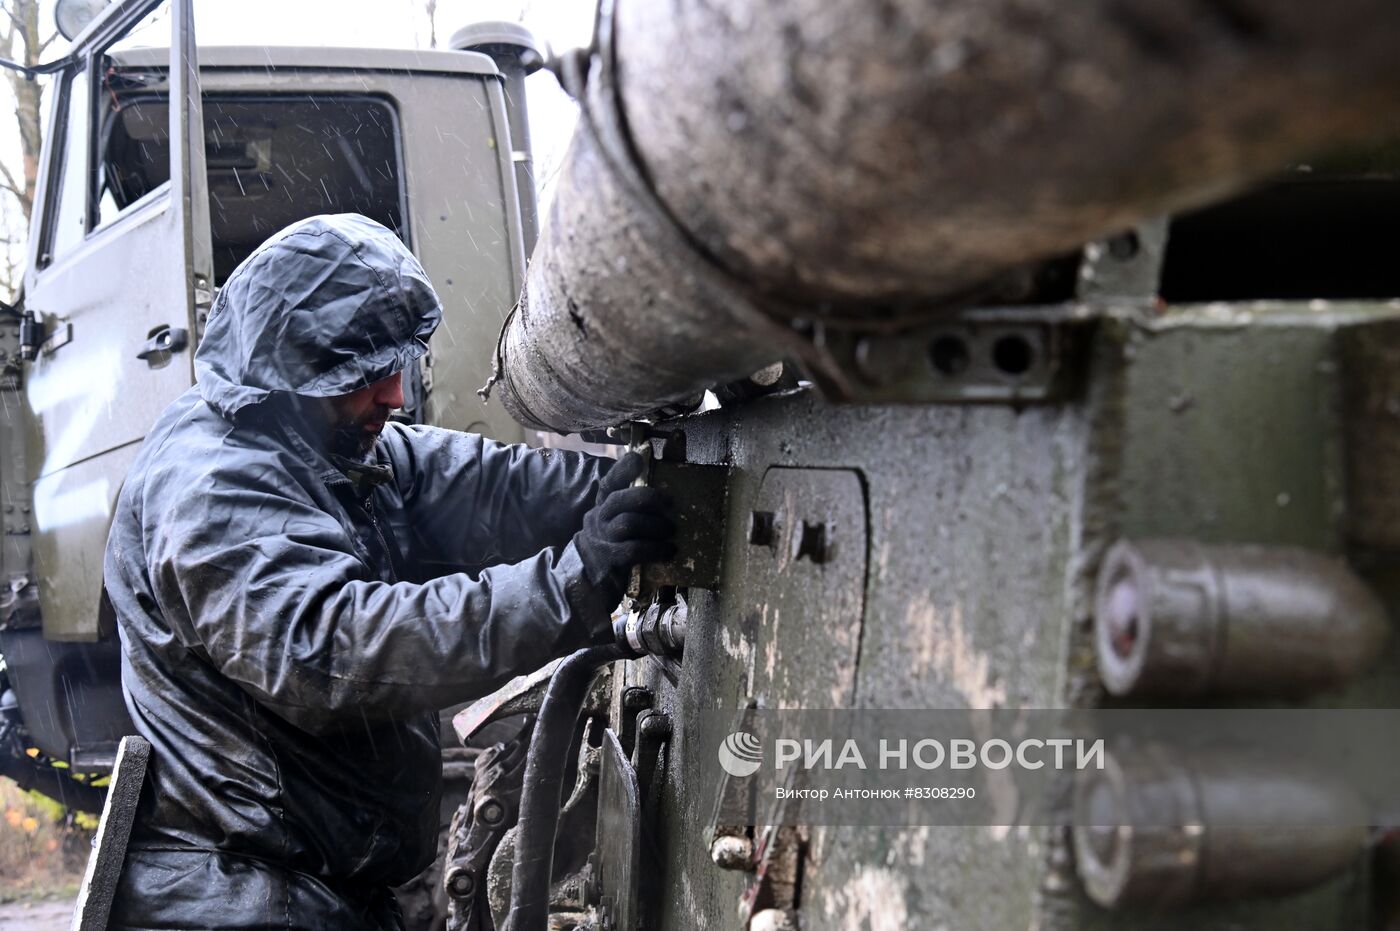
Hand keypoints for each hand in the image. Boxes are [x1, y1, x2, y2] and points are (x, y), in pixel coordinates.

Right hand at [574, 452, 675, 601]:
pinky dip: (656, 549)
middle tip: (670, 503)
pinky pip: (634, 550)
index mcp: (600, 507)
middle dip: (648, 497)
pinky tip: (669, 551)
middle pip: (619, 499)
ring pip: (628, 523)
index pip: (609, 482)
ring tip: (671, 531)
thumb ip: (631, 511)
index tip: (638, 458)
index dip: (623, 469)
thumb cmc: (608, 550)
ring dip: (655, 526)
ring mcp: (601, 541)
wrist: (584, 583)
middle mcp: (597, 520)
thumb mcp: (614, 526)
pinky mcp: (609, 561)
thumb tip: (665, 500)